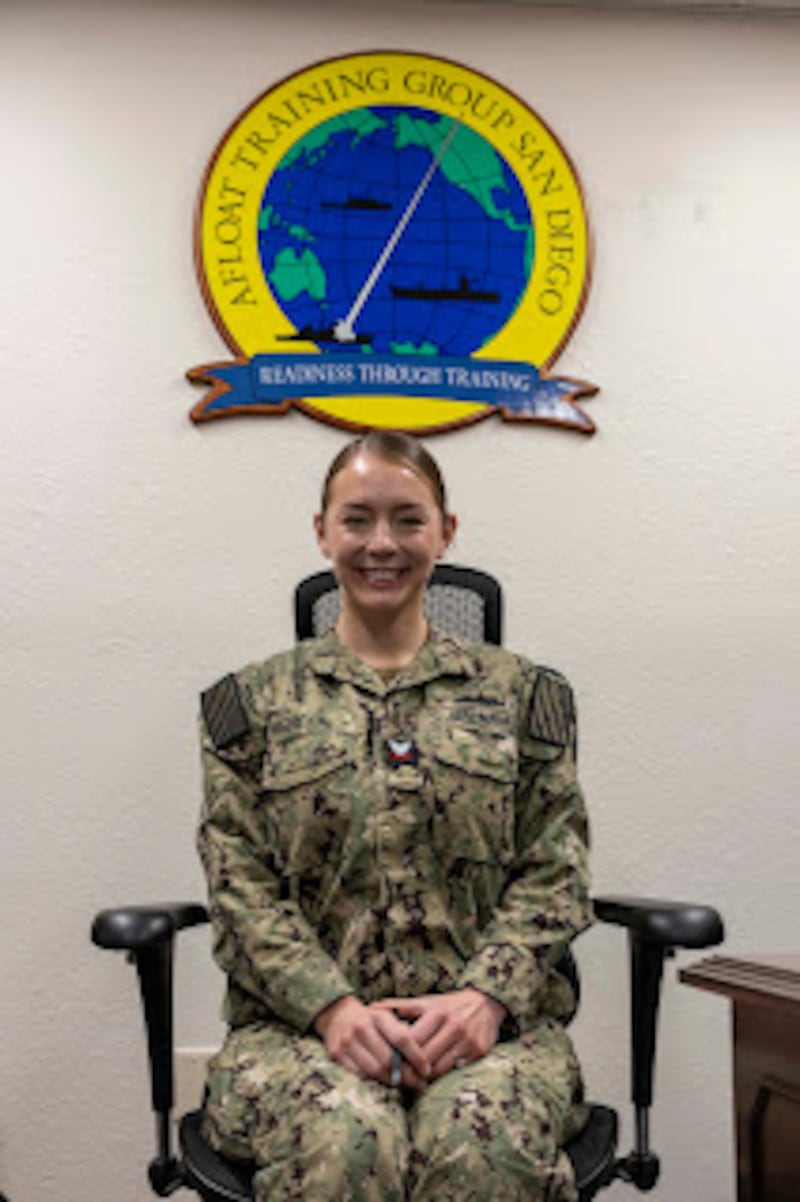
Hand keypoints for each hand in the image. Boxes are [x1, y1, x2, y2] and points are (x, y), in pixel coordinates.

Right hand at [314, 995, 430, 1089]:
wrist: (337, 1016)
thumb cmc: (372, 1020)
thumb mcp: (388, 1017)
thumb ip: (403, 1033)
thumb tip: (426, 1059)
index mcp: (378, 1016)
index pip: (402, 1039)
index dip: (417, 1057)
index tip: (427, 1070)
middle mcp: (361, 1027)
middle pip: (388, 1060)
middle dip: (407, 1076)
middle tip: (420, 1084)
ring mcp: (347, 1042)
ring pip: (374, 1071)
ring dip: (393, 1083)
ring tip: (406, 1086)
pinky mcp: (336, 1055)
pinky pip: (359, 1075)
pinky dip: (375, 1082)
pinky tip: (386, 1083)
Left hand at [372, 988, 506, 1079]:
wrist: (485, 1003)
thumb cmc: (449, 1005)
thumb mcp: (427, 1001)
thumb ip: (401, 1006)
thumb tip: (373, 1007)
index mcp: (438, 1011)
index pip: (412, 1040)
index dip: (399, 1053)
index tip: (390, 1061)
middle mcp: (454, 1025)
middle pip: (424, 1056)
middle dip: (411, 1068)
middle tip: (400, 1076)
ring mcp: (468, 1039)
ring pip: (439, 1067)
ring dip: (425, 1075)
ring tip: (414, 1077)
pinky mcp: (478, 1051)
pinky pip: (454, 1069)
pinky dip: (442, 1074)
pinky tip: (432, 1074)